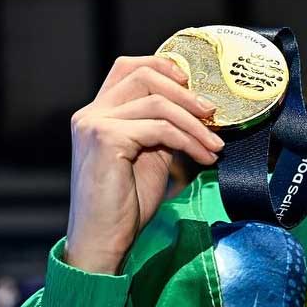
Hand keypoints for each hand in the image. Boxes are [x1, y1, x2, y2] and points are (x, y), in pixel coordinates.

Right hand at [63, 56, 224, 273]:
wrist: (103, 240)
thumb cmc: (125, 203)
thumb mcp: (149, 154)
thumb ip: (162, 127)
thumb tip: (197, 109)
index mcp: (98, 112)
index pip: (129, 67)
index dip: (163, 66)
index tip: (192, 83)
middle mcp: (91, 113)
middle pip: (145, 75)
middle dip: (186, 93)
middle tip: (213, 113)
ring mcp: (95, 124)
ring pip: (159, 103)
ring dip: (195, 124)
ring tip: (215, 145)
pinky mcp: (106, 139)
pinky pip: (160, 128)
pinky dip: (188, 140)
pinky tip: (203, 157)